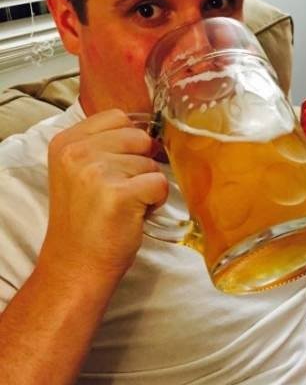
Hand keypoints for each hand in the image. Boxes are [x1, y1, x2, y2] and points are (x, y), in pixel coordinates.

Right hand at [43, 109, 168, 277]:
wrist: (76, 267)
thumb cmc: (86, 221)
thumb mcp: (80, 171)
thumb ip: (104, 145)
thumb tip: (149, 130)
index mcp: (66, 142)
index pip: (118, 117)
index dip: (130, 142)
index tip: (120, 167)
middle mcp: (77, 152)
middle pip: (139, 137)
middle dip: (140, 164)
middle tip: (122, 191)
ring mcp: (97, 171)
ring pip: (151, 163)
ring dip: (147, 185)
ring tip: (124, 206)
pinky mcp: (119, 194)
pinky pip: (160, 183)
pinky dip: (156, 201)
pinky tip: (135, 214)